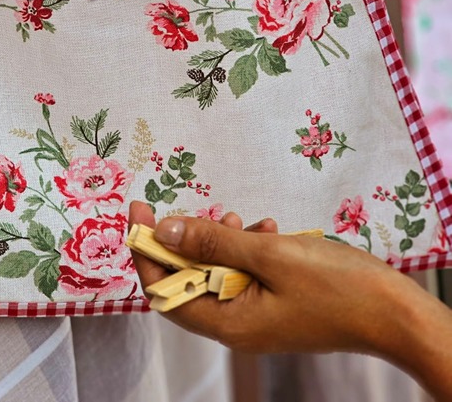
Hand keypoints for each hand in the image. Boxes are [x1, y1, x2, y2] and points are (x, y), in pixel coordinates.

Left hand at [128, 202, 451, 399]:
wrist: (394, 310)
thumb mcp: (269, 253)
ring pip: (216, 274)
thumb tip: (163, 229)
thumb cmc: (335, 285)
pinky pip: (244, 274)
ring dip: (217, 241)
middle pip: (186, 281)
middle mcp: (236, 326)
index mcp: (228, 323)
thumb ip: (214, 242)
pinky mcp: (275, 304)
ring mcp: (257, 316)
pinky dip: (247, 248)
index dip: (145, 250)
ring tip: (237, 217)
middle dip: (180, 241)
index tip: (138, 209)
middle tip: (176, 205)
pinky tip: (268, 229)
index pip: (164, 290)